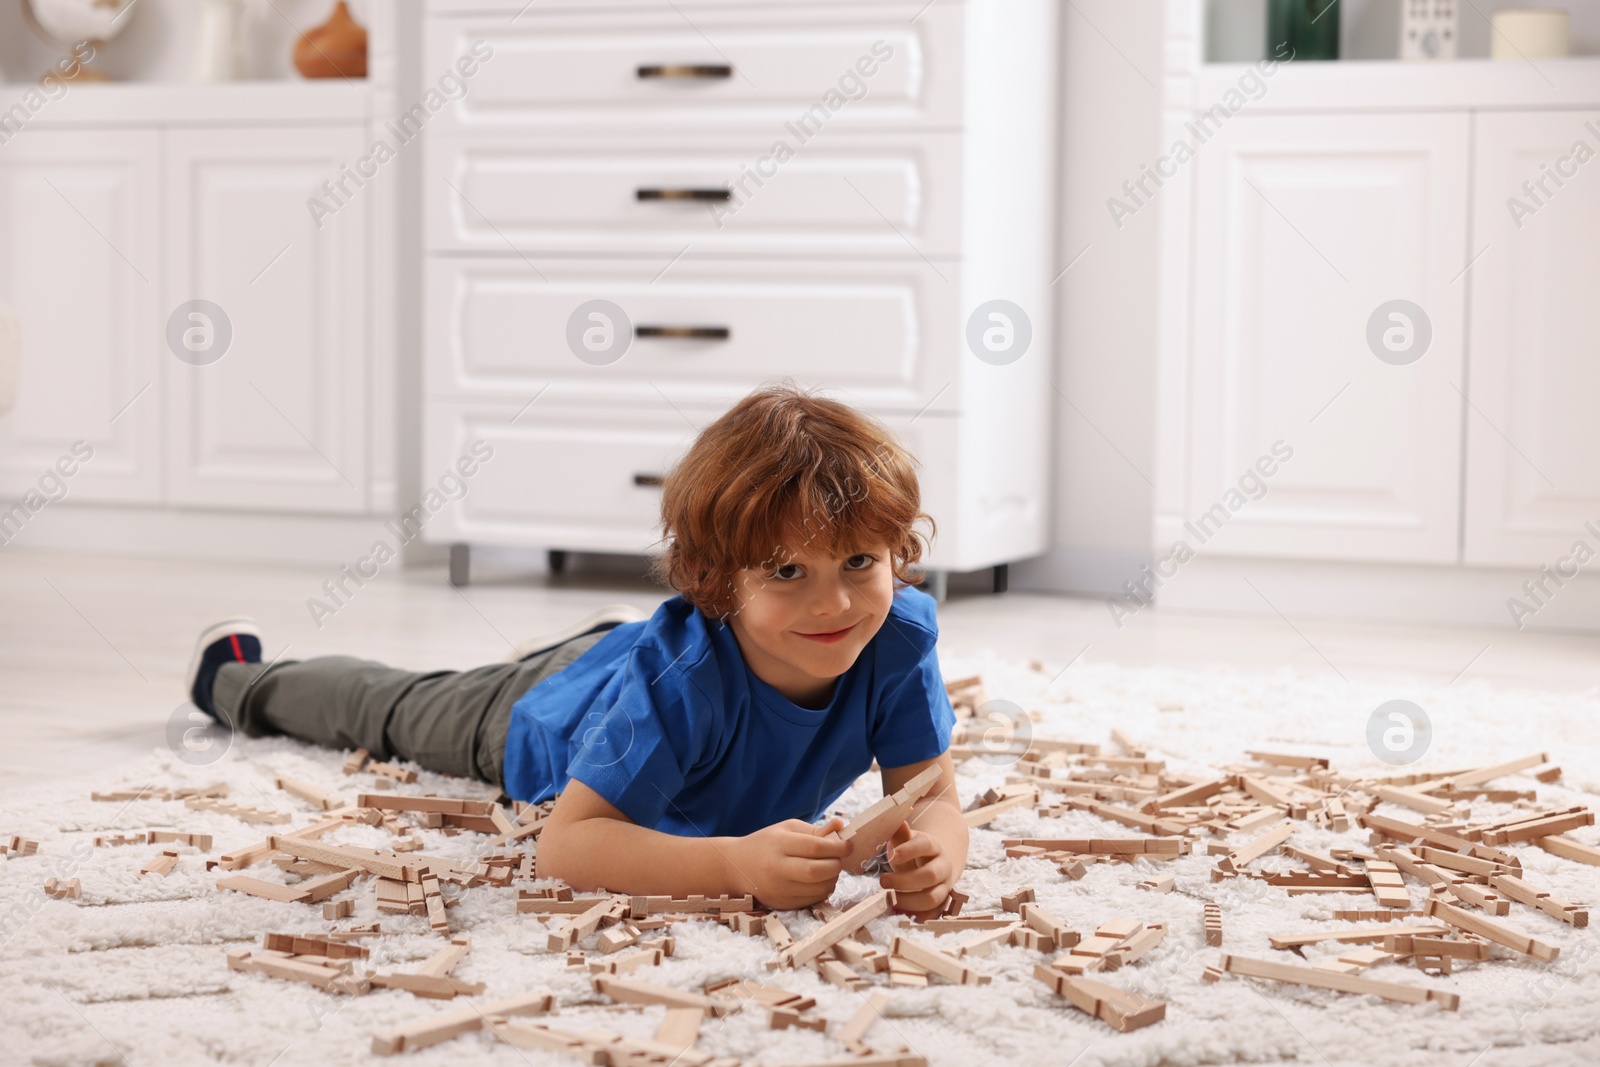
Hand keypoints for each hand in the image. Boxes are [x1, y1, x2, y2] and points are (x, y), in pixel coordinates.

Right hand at [728, 815, 851, 910]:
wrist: (737, 867)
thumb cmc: (766, 843)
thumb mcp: (787, 829)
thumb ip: (815, 830)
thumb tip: (842, 826)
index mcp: (779, 844)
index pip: (815, 847)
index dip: (837, 847)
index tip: (848, 845)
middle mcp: (778, 869)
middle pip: (818, 870)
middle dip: (836, 864)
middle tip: (838, 857)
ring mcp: (780, 890)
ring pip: (820, 888)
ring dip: (832, 878)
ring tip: (828, 867)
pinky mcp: (783, 904)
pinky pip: (813, 899)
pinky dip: (822, 889)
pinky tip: (818, 879)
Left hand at [878, 820, 955, 920]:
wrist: (936, 863)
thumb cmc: (914, 851)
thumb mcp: (908, 840)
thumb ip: (901, 834)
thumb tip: (899, 822)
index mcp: (933, 846)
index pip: (925, 845)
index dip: (909, 850)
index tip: (892, 856)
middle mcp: (942, 866)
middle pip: (929, 875)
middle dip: (904, 881)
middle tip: (882, 881)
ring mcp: (944, 886)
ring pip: (932, 897)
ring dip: (909, 901)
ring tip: (889, 899)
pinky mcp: (941, 902)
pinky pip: (932, 913)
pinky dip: (917, 916)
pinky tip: (901, 913)